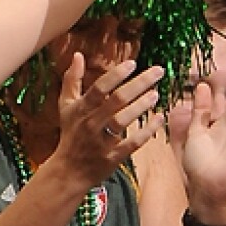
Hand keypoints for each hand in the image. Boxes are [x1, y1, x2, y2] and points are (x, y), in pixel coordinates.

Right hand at [53, 53, 164, 186]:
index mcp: (81, 109)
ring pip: (123, 120)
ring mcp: (101, 141)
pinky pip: (132, 143)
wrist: (68, 171)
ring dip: (142, 106)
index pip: (99, 88)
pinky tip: (159, 118)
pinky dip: (147, 131)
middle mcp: (91, 123)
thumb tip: (78, 55)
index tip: (133, 63)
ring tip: (157, 93)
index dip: (116, 75)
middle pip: (116, 100)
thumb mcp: (66, 106)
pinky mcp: (112, 157)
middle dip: (139, 84)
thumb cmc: (70, 134)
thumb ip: (72, 80)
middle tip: (159, 71)